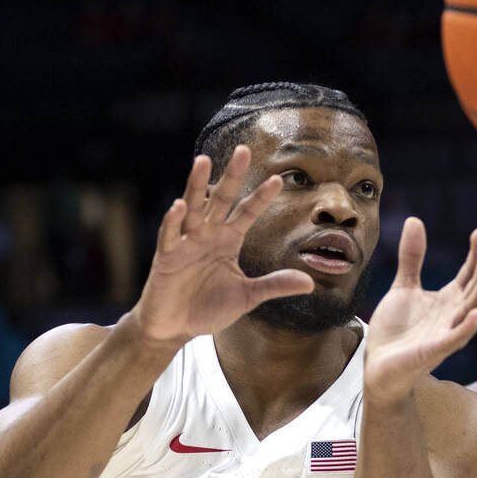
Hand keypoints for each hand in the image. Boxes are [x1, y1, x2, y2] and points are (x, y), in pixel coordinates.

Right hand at [129, 145, 313, 345]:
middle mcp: (208, 235)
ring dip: (196, 184)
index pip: (248, 213)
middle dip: (233, 175)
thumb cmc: (208, 308)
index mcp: (228, 240)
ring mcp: (186, 243)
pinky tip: (179, 206)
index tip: (279, 180)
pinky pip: (169, 236)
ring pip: (193, 207)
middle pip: (222, 199)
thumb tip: (310, 283)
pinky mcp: (166, 257)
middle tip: (243, 150)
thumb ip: (274, 285)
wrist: (175, 327)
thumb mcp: (247, 296)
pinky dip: (173, 221)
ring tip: (202, 160)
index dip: (261, 198)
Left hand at [364, 219, 476, 401]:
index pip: (468, 273)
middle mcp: (452, 314)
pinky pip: (455, 338)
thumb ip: (412, 258)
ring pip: (470, 311)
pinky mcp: (435, 350)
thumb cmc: (395, 330)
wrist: (378, 365)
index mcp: (447, 299)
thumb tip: (415, 220)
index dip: (475, 254)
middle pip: (474, 288)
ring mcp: (446, 333)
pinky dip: (466, 327)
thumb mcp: (403, 287)